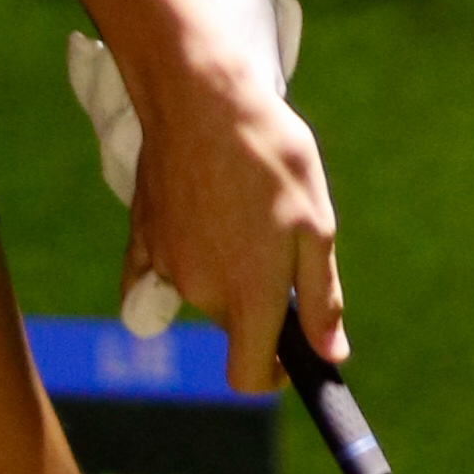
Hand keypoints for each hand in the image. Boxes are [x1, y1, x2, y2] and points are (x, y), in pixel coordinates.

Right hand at [126, 27, 343, 395]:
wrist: (200, 95)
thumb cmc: (269, 157)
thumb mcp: (316, 225)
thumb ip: (320, 299)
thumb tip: (330, 354)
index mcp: (248, 296)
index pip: (249, 378)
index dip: (274, 374)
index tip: (290, 351)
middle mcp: (200, 291)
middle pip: (232, 326)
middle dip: (258, 300)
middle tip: (282, 237)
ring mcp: (166, 264)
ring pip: (204, 289)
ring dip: (227, 266)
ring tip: (246, 203)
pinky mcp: (143, 236)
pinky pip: (160, 267)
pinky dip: (184, 254)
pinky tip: (199, 216)